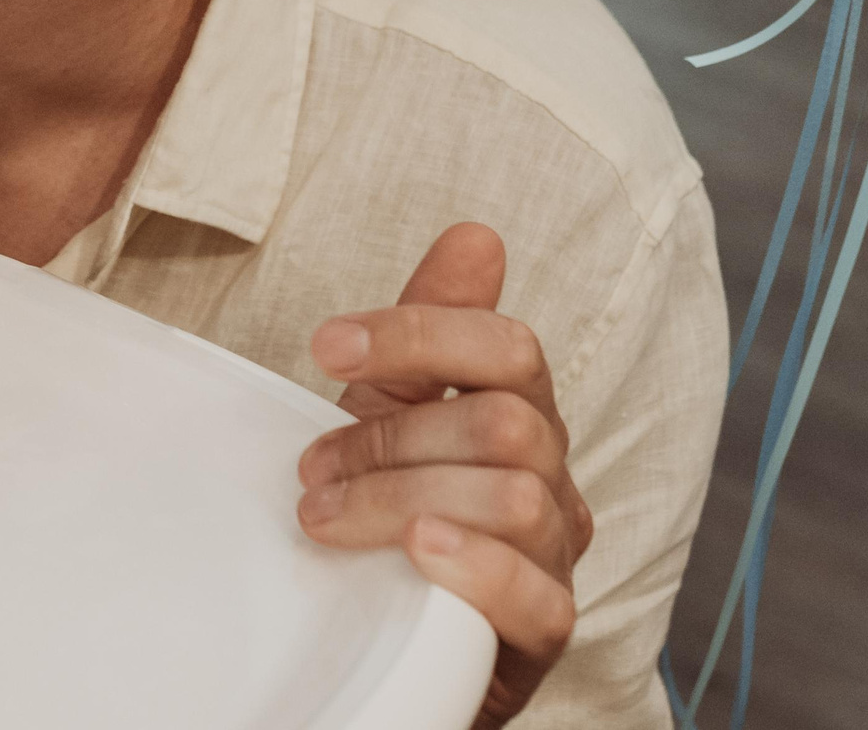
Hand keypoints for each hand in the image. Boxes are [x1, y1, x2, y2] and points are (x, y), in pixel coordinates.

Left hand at [295, 224, 589, 727]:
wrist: (389, 629)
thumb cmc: (392, 508)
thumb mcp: (395, 410)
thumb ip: (429, 333)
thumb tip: (476, 235)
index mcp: (522, 413)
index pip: (509, 347)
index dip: (418, 334)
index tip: (325, 344)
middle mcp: (552, 479)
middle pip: (504, 422)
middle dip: (392, 435)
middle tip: (312, 465)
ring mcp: (555, 556)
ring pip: (515, 497)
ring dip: (401, 496)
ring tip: (326, 515)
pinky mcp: (543, 632)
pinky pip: (539, 595)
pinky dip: (475, 566)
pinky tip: (416, 551)